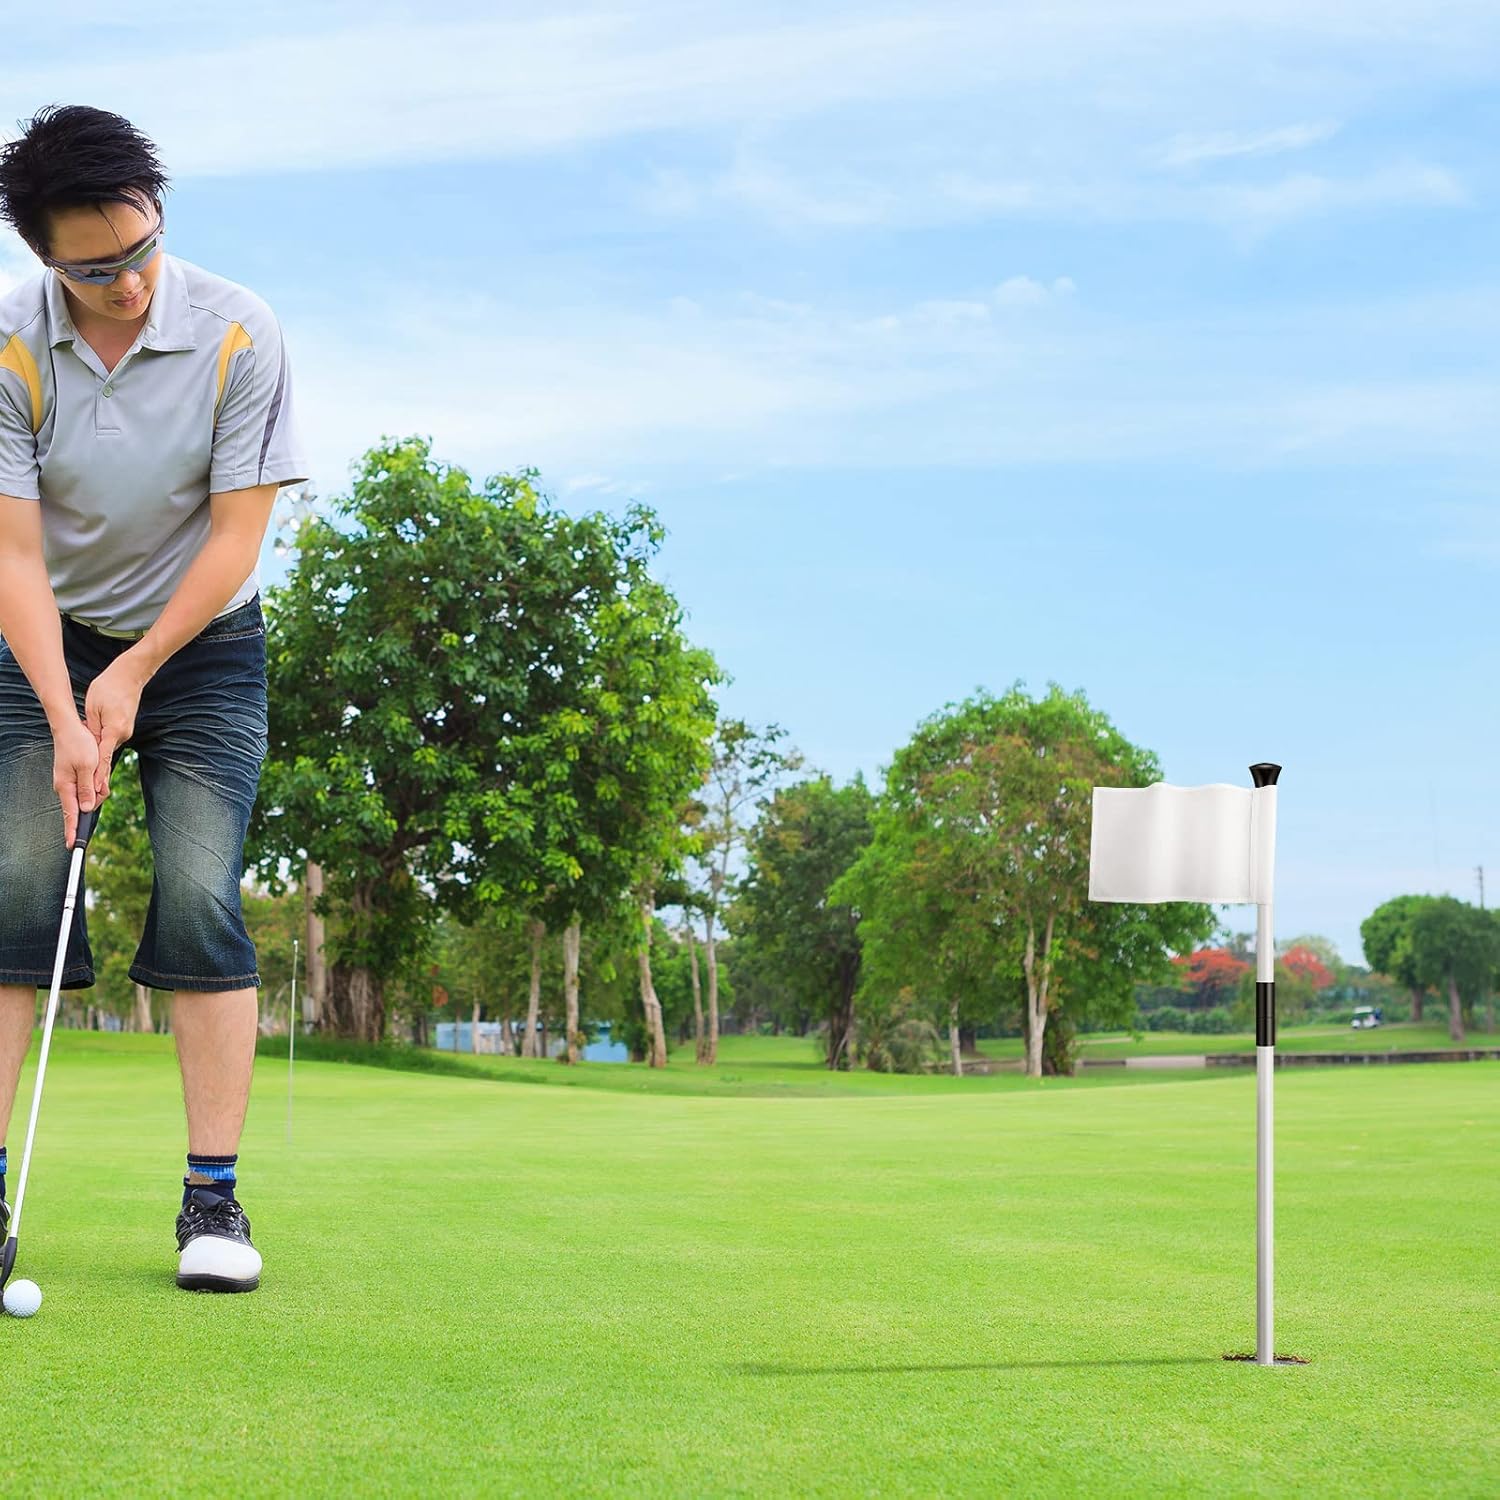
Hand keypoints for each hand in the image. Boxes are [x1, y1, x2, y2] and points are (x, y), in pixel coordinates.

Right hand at [52, 716, 100, 850]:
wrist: (70, 727)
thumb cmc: (78, 744)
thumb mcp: (87, 766)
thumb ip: (87, 788)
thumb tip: (86, 808)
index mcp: (66, 787)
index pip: (70, 814)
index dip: (72, 830)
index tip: (72, 845)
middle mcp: (67, 787)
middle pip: (87, 804)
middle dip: (98, 796)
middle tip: (100, 778)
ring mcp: (72, 782)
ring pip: (93, 794)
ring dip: (100, 785)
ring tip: (97, 768)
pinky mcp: (78, 777)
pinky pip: (93, 785)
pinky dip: (98, 779)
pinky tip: (97, 768)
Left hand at [82, 653, 147, 800]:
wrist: (130, 674)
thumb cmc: (108, 688)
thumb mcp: (94, 708)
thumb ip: (92, 730)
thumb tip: (89, 747)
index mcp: (114, 731)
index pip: (102, 760)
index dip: (97, 778)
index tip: (95, 793)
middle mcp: (122, 734)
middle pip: (104, 756)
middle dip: (95, 771)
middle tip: (89, 789)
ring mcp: (126, 731)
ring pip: (106, 746)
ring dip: (96, 753)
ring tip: (86, 761)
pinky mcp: (125, 727)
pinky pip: (110, 739)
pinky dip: (101, 743)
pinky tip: (94, 739)